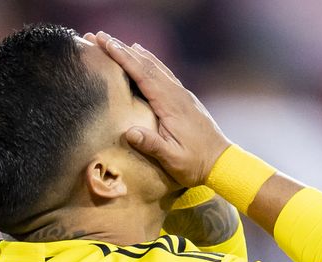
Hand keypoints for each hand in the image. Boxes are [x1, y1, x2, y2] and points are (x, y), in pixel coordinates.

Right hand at [87, 32, 229, 188]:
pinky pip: (163, 73)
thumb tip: (129, 133)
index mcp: (171, 105)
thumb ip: (153, 146)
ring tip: (113, 42)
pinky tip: (141, 55)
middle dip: (121, 49)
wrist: (222, 162)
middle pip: (146, 65)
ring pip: (155, 66)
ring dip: (133, 52)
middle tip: (98, 36)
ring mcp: (181, 94)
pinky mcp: (184, 98)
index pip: (143, 75)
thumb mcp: (174, 160)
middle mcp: (177, 94)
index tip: (105, 44)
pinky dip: (149, 61)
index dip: (123, 58)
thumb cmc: (196, 164)